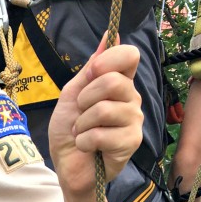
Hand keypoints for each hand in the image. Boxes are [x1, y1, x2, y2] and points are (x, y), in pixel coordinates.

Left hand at [48, 38, 141, 192]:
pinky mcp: (131, 142)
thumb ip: (89, 69)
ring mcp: (134, 120)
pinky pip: (100, 134)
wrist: (68, 166)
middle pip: (112, 81)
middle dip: (84, 100)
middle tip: (80, 115)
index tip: (91, 73)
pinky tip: (87, 147)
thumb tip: (110, 34)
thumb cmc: (69, 133)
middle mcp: (131, 99)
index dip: (108, 60)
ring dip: (81, 125)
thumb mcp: (72, 96)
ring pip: (103, 109)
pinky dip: (83, 142)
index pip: (129, 55)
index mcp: (119, 84)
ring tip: (81, 133)